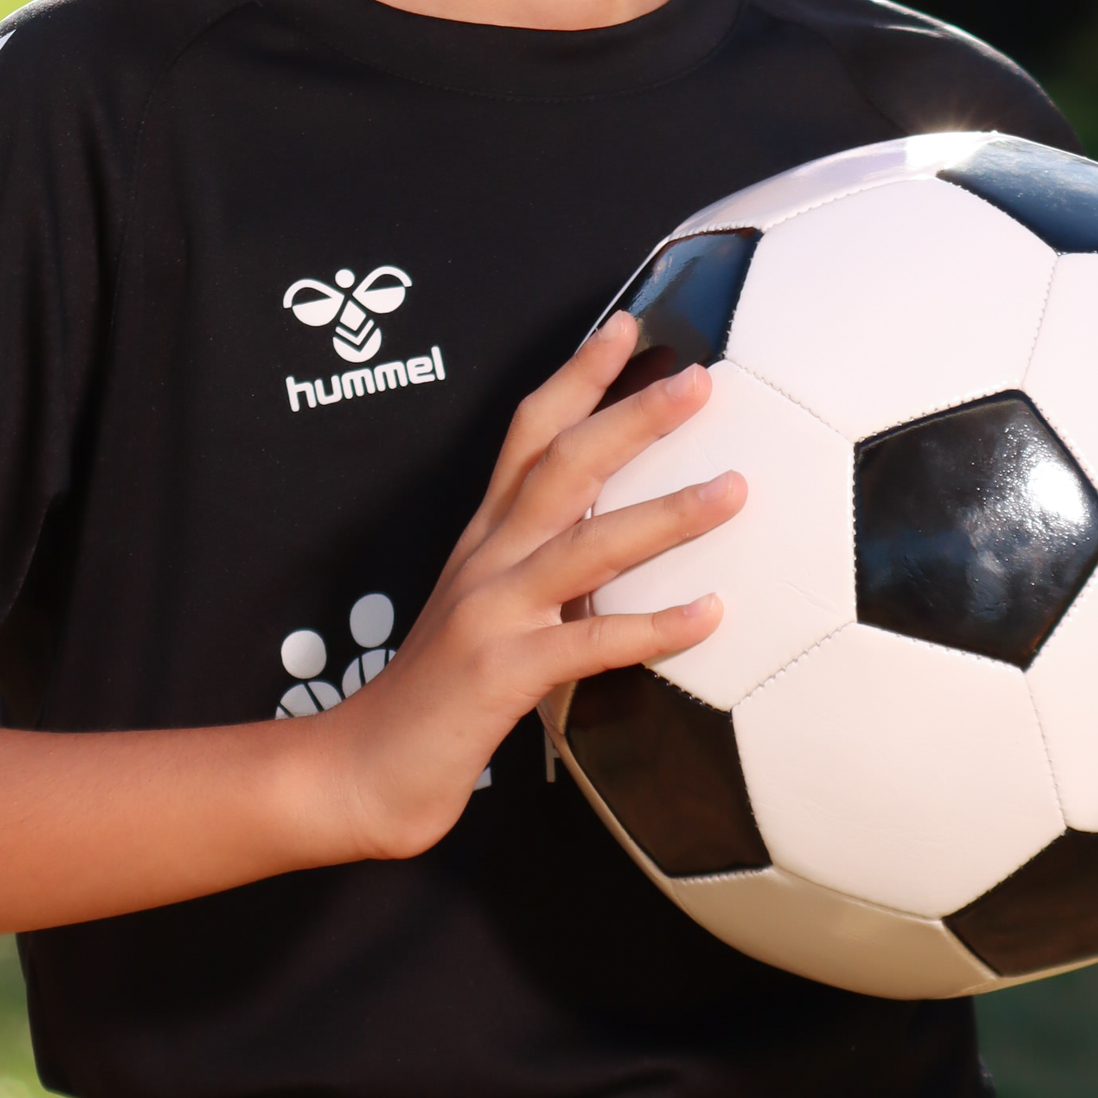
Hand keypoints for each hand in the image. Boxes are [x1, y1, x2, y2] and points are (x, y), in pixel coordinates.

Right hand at [315, 311, 740, 860]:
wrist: (363, 771)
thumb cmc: (439, 696)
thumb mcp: (487, 610)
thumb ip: (543, 572)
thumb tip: (624, 544)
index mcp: (485, 536)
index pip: (530, 432)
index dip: (577, 375)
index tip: (628, 327)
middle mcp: (487, 558)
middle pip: (564, 464)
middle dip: (632, 416)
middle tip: (699, 380)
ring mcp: (493, 613)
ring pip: (588, 544)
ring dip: (667, 513)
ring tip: (734, 489)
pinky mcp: (503, 674)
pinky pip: (593, 642)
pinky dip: (654, 626)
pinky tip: (710, 615)